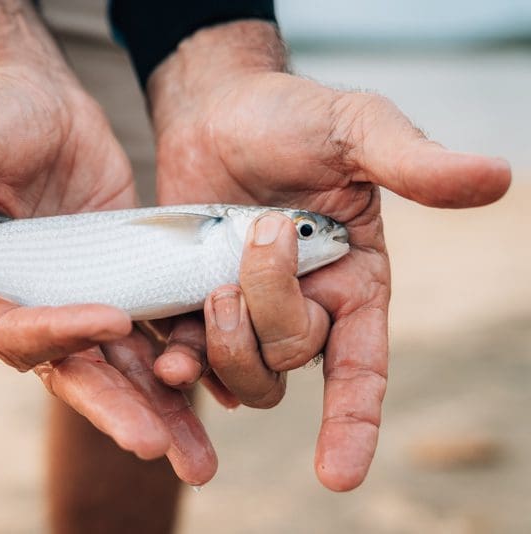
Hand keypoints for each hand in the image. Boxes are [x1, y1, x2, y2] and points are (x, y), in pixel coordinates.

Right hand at [0, 0, 216, 483]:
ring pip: (120, 366)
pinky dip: (184, 360)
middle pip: (72, 370)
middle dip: (114, 409)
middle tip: (155, 446)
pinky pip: (155, 329)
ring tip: (196, 457)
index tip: (109, 321)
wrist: (42, 99)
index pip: (15, 329)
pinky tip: (221, 393)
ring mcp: (83, 297)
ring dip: (158, 408)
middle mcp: (34, 304)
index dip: (57, 333)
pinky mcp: (126, 282)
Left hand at [147, 20, 510, 489]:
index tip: (340, 476)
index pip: (362, 369)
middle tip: (262, 231)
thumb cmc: (294, 115)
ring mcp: (247, 309)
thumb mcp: (357, 128)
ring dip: (225, 348)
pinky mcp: (196, 301)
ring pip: (241, 373)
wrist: (219, 109)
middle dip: (271, 309)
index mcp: (354, 282)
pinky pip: (190, 357)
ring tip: (213, 291)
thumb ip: (413, 162)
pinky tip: (168, 354)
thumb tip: (497, 177)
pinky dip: (180, 363)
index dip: (354, 424)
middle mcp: (305, 307)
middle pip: (290, 359)